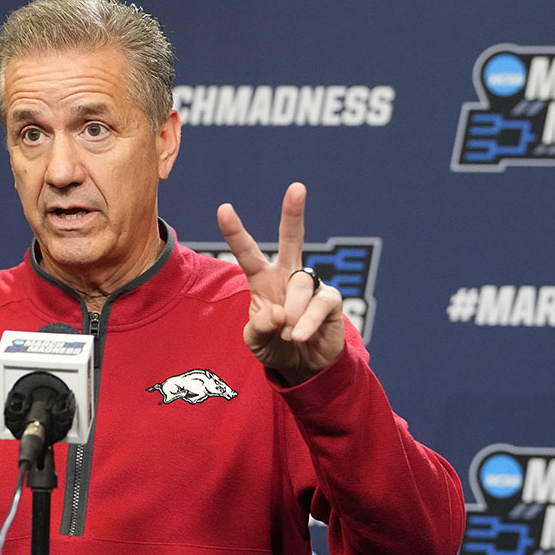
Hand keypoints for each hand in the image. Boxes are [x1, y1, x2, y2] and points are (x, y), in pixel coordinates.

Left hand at [217, 183, 344, 385]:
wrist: (304, 367)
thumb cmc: (275, 347)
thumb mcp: (255, 342)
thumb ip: (259, 328)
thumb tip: (277, 313)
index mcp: (262, 279)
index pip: (248, 252)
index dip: (236, 232)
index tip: (223, 208)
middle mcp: (288, 275)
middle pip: (292, 238)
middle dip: (294, 213)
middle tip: (297, 188)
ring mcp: (311, 285)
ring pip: (300, 285)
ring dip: (291, 314)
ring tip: (287, 336)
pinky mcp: (330, 300)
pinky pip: (319, 304)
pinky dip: (306, 323)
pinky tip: (298, 336)